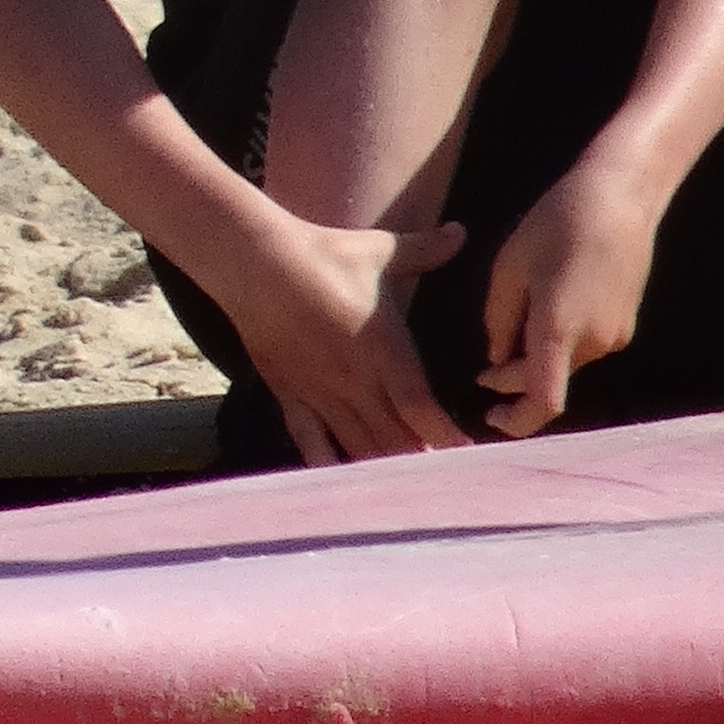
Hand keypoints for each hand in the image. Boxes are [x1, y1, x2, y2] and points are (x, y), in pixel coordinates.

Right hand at [227, 211, 473, 466]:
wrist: (253, 259)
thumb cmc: (321, 253)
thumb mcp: (379, 249)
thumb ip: (425, 250)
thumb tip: (462, 231)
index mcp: (382, 347)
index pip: (420, 405)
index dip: (444, 435)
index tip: (470, 457)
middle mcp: (354, 377)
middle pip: (394, 436)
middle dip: (423, 462)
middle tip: (448, 483)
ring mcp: (319, 389)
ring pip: (357, 443)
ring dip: (383, 468)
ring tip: (408, 491)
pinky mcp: (289, 392)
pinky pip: (309, 438)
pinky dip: (326, 464)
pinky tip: (341, 486)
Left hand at [478, 156, 662, 436]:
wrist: (620, 199)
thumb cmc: (555, 225)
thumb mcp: (508, 269)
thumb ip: (498, 320)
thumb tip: (497, 360)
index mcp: (559, 329)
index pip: (542, 400)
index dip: (516, 421)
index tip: (490, 418)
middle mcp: (594, 342)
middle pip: (549, 382)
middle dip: (514, 383)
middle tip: (484, 372)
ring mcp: (615, 337)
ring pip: (566, 366)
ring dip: (537, 362)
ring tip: (516, 328)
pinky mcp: (626, 327)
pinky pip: (584, 349)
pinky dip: (560, 346)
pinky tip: (546, 314)